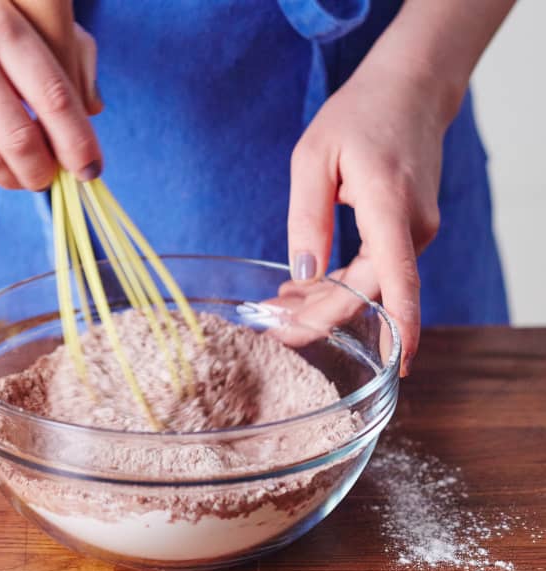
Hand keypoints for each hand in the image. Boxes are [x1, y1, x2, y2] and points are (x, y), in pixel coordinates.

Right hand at [0, 0, 102, 189]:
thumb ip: (56, 49)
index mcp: (1, 25)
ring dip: (14, 178)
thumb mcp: (7, 5)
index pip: (55, 100)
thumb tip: (94, 107)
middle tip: (54, 179)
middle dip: (46, 171)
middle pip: (23, 140)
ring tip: (26, 178)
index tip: (90, 169)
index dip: (79, 144)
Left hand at [287, 61, 449, 375]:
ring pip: (372, 286)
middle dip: (321, 318)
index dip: (400, 324)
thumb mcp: (313, 158)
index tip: (397, 361)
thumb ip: (307, 218)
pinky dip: (341, 284)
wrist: (409, 90)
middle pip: (371, 293)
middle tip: (271, 328)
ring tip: (277, 308)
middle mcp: (412, 225)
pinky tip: (303, 287)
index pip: (398, 276)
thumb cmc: (359, 115)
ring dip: (327, 303)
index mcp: (388, 204)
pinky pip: (376, 270)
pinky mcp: (409, 232)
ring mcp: (416, 230)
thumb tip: (303, 276)